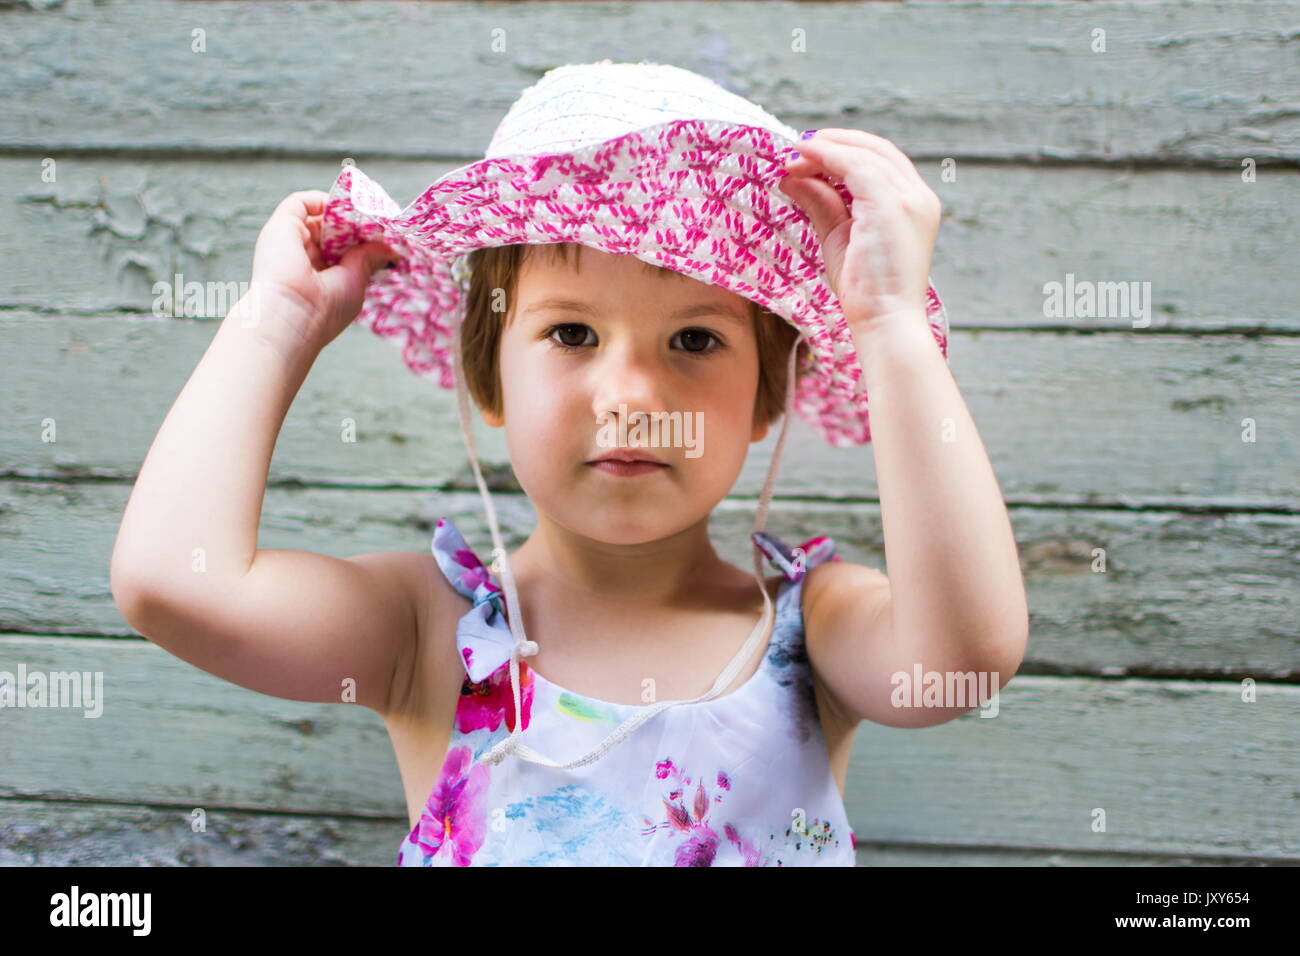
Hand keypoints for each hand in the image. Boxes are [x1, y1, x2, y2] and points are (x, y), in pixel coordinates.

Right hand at [244, 190, 395, 352]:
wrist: (291, 316)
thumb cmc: (324, 310)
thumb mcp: (354, 282)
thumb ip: (367, 259)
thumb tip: (389, 248)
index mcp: (319, 277)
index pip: (340, 250)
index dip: (360, 240)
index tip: (382, 235)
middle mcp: (303, 258)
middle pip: (330, 231)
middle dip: (354, 225)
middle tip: (380, 221)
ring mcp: (290, 241)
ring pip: (317, 216)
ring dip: (342, 212)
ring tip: (367, 211)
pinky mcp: (281, 227)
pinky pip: (300, 202)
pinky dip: (322, 199)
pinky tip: (343, 205)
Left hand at [778, 129, 939, 330]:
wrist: (883, 322)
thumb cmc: (865, 292)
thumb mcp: (839, 237)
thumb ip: (822, 204)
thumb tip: (792, 177)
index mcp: (914, 205)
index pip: (881, 162)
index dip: (845, 151)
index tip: (808, 154)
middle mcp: (918, 197)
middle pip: (876, 149)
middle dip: (835, 142)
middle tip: (797, 147)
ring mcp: (909, 199)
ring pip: (865, 153)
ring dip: (826, 148)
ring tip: (793, 155)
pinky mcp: (891, 205)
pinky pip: (856, 166)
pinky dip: (827, 156)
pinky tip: (803, 158)